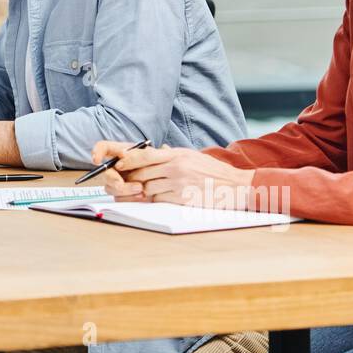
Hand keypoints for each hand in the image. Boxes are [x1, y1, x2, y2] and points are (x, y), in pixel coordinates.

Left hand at [90, 142, 254, 208]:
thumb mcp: (193, 156)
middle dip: (131, 178)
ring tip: (141, 191)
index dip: (128, 160)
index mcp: (178, 155)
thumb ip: (173, 155)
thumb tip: (157, 152)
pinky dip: (155, 200)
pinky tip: (157, 197)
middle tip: (125, 181)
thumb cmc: (212, 171)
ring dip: (143, 191)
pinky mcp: (183, 199)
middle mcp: (176, 168)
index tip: (118, 164)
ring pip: (148, 188)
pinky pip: (159, 200)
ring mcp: (179, 184)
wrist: (234, 185)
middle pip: (143, 173)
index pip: (145, 155)